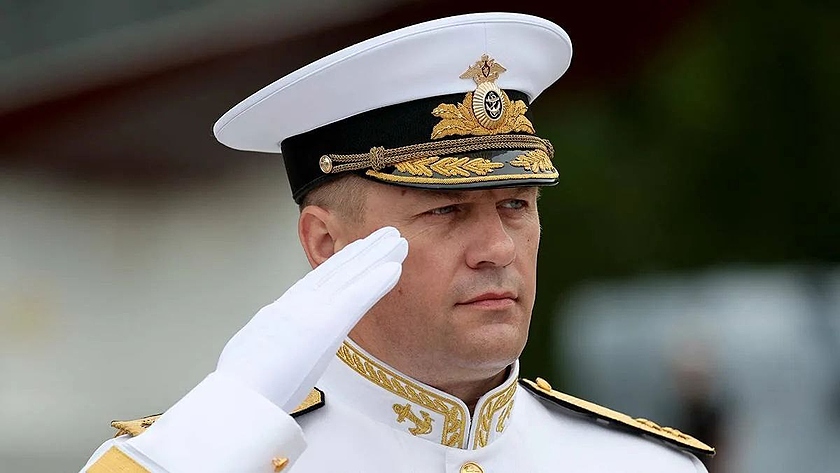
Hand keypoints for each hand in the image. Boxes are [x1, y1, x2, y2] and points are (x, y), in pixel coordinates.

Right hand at [215, 226, 407, 411]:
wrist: (238, 396)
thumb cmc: (242, 385)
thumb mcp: (253, 351)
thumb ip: (272, 341)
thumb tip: (277, 343)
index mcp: (281, 311)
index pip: (318, 281)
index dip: (341, 262)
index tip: (357, 248)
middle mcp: (297, 304)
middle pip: (338, 270)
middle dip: (364, 250)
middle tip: (385, 234)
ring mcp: (310, 312)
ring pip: (350, 275)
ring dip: (376, 256)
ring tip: (397, 239)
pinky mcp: (323, 326)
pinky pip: (356, 299)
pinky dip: (376, 282)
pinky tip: (394, 268)